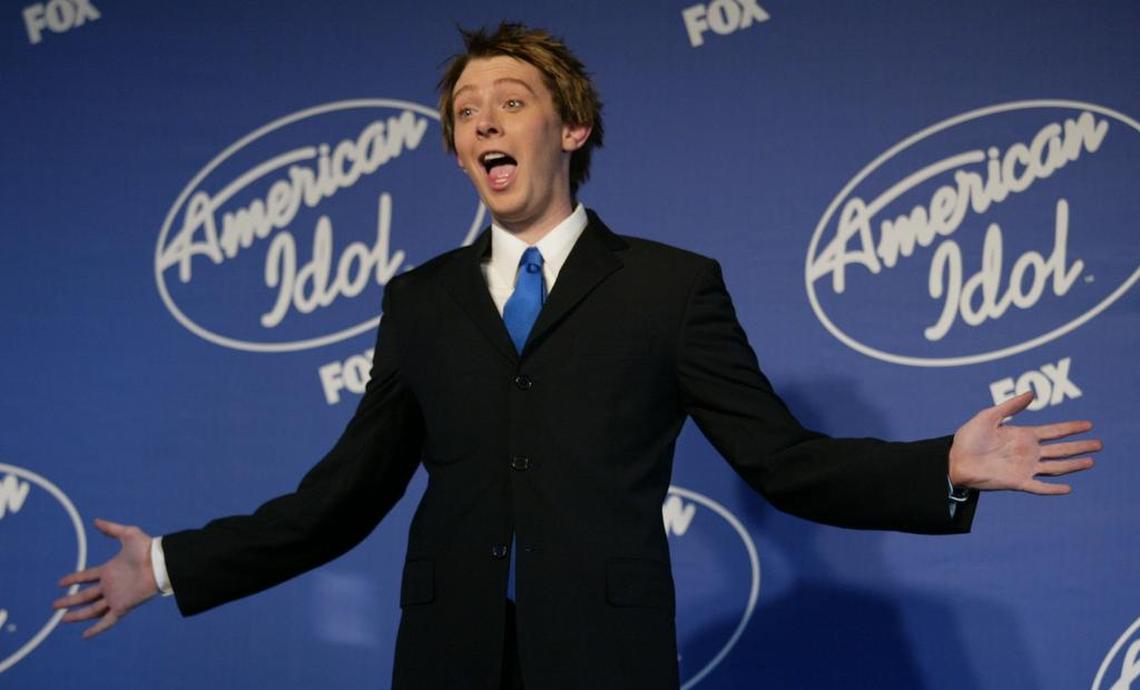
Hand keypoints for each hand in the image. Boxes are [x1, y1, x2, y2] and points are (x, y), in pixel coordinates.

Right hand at [53, 518, 158, 637]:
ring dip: (77, 615)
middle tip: (55, 605)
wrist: (160, 563)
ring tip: (62, 619)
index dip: (74, 578)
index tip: (61, 582)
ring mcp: (116, 597)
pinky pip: (107, 621)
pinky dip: (97, 628)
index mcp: (110, 570)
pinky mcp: (122, 607)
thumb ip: (111, 529)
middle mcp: (111, 585)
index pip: (87, 576)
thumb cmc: (147, 548)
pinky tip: (85, 635)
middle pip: (85, 596)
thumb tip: (96, 521)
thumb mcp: (128, 534)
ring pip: (92, 610)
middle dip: (70, 600)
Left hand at [948, 391, 1098, 493]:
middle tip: (1099, 443)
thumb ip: (1010, 407)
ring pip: (1056, 466)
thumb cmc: (968, 438)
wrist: (954, 460)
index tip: (1088, 424)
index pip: (1054, 431)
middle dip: (1080, 446)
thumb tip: (1032, 393)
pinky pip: (1040, 487)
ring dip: (1073, 465)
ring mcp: (1025, 468)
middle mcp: (1028, 452)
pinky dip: (1053, 488)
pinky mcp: (1017, 482)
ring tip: (1091, 461)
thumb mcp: (988, 417)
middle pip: (1061, 449)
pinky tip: (1068, 488)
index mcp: (1023, 435)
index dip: (1071, 428)